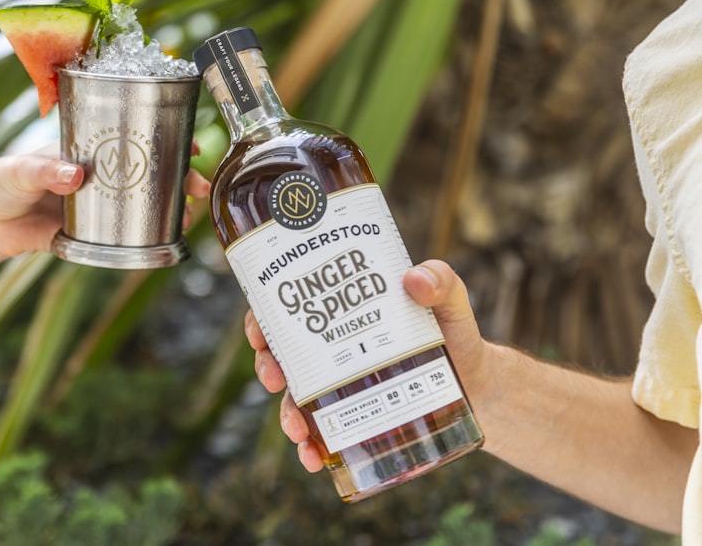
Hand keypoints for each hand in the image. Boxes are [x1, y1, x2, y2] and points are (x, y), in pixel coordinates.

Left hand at [0, 142, 210, 259]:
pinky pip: (122, 238)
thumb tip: (74, 175)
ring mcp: (98, 206)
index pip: (132, 137)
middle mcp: (99, 175)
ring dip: (169, 209)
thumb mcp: (18, 170)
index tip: (190, 144)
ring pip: (142, 204)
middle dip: (180, 177)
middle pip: (150, 172)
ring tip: (184, 216)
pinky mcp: (90, 235)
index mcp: (87, 149)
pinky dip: (143, 240)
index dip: (166, 138)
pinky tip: (161, 243)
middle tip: (197, 187)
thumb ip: (43, 170)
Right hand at [246, 259, 490, 472]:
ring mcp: (341, 387)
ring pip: (295, 400)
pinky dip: (311, 449)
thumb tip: (415, 280)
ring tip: (296, 430)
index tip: (258, 334)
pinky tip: (314, 459)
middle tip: (273, 378)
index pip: (290, 309)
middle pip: (282, 355)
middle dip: (267, 368)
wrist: (481, 386)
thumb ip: (441, 282)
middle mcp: (333, 350)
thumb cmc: (456, 333)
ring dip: (286, 415)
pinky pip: (322, 436)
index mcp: (342, 313)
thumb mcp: (451, 301)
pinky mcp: (355, 419)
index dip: (263, 319)